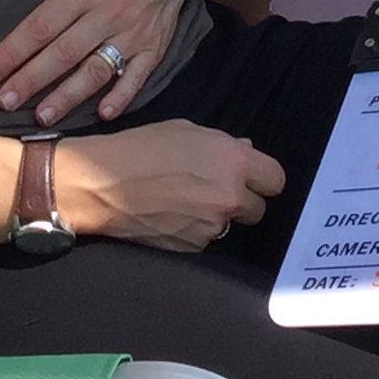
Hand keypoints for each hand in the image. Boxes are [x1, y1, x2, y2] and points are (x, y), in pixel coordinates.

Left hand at [0, 0, 208, 124]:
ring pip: (96, 70)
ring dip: (69, 95)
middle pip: (64, 52)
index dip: (13, 50)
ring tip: (42, 117)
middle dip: (32, 79)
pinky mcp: (153, 48)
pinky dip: (121, 96)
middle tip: (5, 101)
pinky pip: (137, 76)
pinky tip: (102, 114)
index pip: (42, 25)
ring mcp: (132, 33)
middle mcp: (107, 13)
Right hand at [65, 121, 287, 252]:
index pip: (276, 180)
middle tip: (216, 189)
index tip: (252, 178)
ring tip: (185, 200)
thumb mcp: (186, 130)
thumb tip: (246, 153)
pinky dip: (195, 231)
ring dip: (216, 216)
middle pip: (258, 208)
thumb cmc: (141, 147)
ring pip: (230, 225)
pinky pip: (205, 239)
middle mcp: (228, 196)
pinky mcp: (192, 249)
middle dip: (242, 200)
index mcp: (232, 162)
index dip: (263, 179)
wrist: (102, 183)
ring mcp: (211, 227)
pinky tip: (172, 215)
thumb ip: (223, 144)